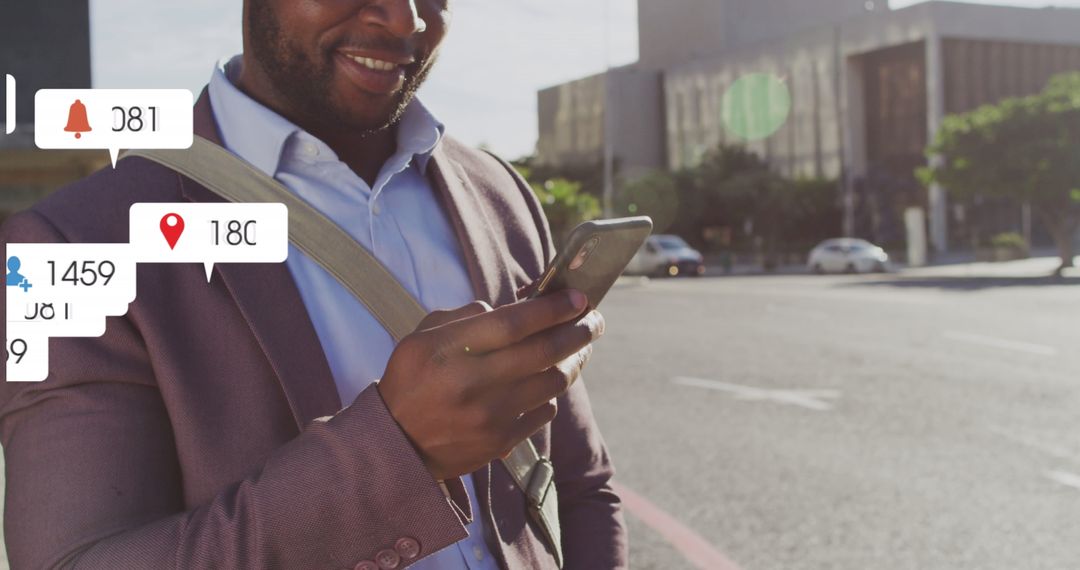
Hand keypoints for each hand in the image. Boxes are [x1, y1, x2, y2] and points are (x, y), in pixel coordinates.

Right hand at [377, 290, 602, 480]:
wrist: (395, 445)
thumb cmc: (411, 381)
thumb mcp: (421, 337)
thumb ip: (464, 316)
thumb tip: (514, 306)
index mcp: (448, 351)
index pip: (513, 323)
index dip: (552, 308)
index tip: (578, 298)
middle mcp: (471, 384)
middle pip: (543, 351)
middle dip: (577, 330)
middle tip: (594, 319)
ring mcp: (489, 417)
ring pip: (552, 382)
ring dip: (574, 360)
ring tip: (580, 347)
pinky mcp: (501, 442)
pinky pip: (545, 411)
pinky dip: (552, 393)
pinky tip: (550, 380)